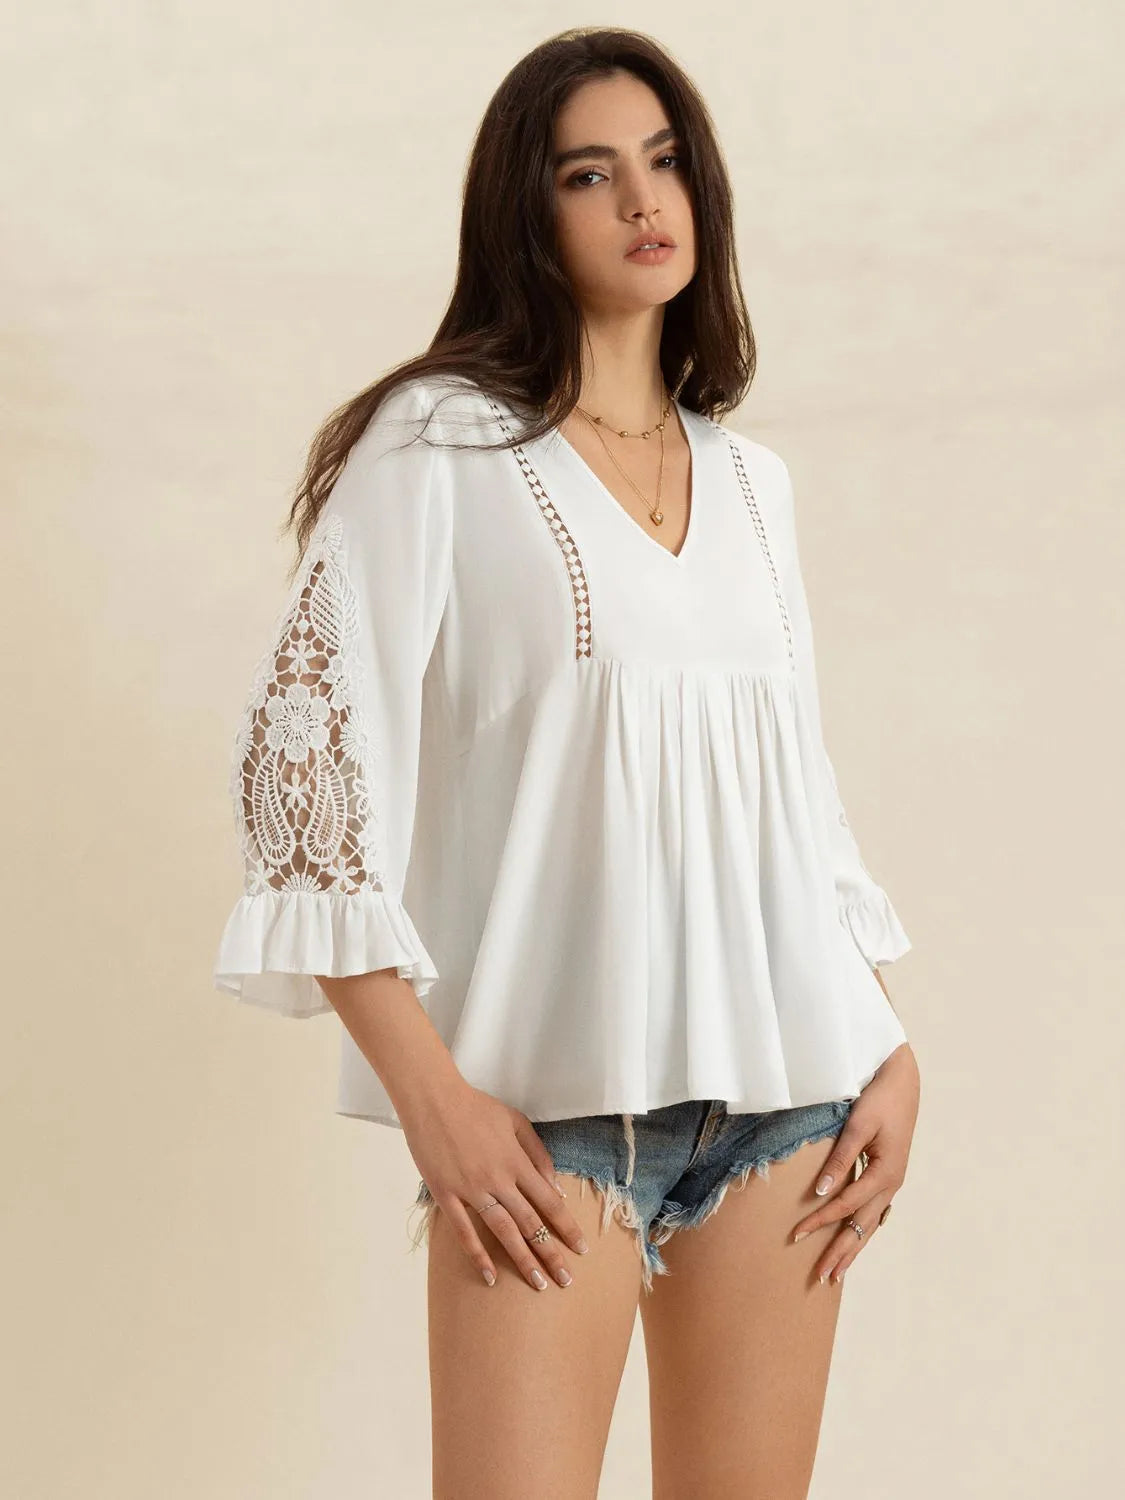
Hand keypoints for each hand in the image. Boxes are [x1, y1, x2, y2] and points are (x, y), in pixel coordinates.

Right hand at [400, 1081, 591, 1291]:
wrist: (434, 1099)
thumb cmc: (477, 1107)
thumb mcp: (516, 1121)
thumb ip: (538, 1154)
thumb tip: (556, 1189)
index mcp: (516, 1161)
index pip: (549, 1202)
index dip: (567, 1227)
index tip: (581, 1249)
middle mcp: (498, 1179)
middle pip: (530, 1223)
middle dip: (551, 1253)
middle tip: (566, 1280)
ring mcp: (471, 1190)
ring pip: (503, 1231)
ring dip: (522, 1259)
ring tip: (538, 1284)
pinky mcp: (446, 1195)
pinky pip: (464, 1231)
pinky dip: (478, 1255)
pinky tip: (491, 1276)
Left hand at [790, 1041, 919, 1284]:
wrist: (902, 1081)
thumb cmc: (878, 1099)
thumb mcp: (858, 1126)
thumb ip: (841, 1159)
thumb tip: (822, 1192)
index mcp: (885, 1173)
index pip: (845, 1205)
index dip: (820, 1222)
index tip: (796, 1235)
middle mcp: (891, 1184)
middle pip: (862, 1226)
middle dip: (841, 1253)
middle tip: (821, 1278)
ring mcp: (891, 1182)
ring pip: (870, 1223)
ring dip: (852, 1247)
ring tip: (837, 1273)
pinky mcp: (887, 1176)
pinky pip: (873, 1211)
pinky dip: (861, 1229)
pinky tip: (854, 1240)